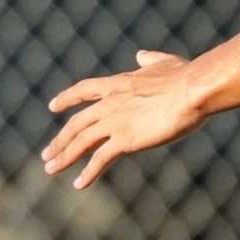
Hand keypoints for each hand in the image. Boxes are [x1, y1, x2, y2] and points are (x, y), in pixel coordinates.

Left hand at [42, 50, 206, 189]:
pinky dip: (87, 173)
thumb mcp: (165, 62)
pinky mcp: (125, 140)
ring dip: (64, 157)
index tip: (52, 106)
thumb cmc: (186, 76)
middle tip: (47, 153)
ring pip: (80, 142)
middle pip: (76, 124)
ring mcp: (114, 122)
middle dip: (60, 140)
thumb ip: (150, 60)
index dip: (67, 99)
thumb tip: (141, 55)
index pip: (84, 91)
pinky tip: (78, 184)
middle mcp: (110, 103)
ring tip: (50, 169)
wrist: (192, 89)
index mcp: (118, 84)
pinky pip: (99, 160)